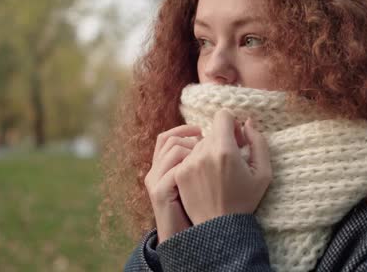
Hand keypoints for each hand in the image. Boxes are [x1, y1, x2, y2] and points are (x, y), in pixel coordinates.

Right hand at [144, 125, 201, 242]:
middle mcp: (156, 170)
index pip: (168, 136)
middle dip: (192, 138)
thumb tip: (205, 138)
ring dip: (194, 150)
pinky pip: (175, 168)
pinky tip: (203, 173)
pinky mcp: (159, 191)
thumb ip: (195, 160)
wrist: (186, 238)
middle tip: (210, 145)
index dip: (185, 129)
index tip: (203, 131)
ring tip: (207, 160)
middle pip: (170, 139)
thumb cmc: (194, 208)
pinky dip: (190, 166)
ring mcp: (156, 180)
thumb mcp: (194, 180)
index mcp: (163, 166)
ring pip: (174, 149)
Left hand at [175, 109, 271, 224]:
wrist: (219, 227)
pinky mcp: (180, 172)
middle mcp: (204, 153)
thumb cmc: (245, 200)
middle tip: (230, 160)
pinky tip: (206, 179)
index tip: (237, 140)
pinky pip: (189, 156)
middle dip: (222, 140)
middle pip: (211, 131)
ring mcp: (189, 163)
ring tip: (217, 173)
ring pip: (199, 144)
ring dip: (208, 151)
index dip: (232, 124)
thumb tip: (247, 122)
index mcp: (226, 150)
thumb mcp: (263, 173)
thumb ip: (259, 142)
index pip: (222, 115)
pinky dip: (197, 163)